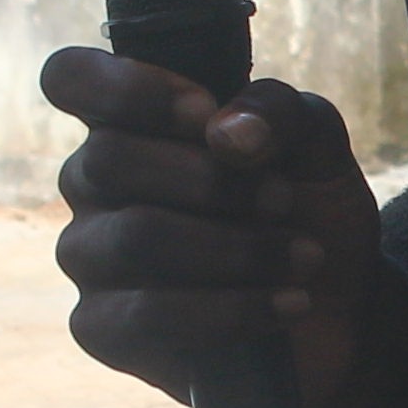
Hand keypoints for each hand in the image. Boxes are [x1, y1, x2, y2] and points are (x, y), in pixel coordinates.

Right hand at [43, 49, 380, 407]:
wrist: (337, 311)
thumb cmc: (305, 211)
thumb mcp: (312, 143)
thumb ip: (277, 111)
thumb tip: (226, 132)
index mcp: (127, 123)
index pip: (70, 78)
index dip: (130, 88)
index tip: (205, 113)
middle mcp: (90, 185)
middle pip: (107, 157)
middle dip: (211, 180)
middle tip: (283, 200)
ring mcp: (89, 257)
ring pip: (134, 236)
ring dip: (236, 247)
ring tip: (304, 257)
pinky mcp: (102, 329)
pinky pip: (147, 314)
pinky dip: (232, 308)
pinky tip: (288, 304)